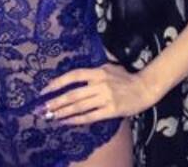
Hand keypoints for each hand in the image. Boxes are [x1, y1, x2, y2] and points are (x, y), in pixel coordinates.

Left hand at [37, 63, 158, 124]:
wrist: (145, 88)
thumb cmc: (126, 77)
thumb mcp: (109, 66)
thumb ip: (93, 70)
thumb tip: (75, 73)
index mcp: (98, 71)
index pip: (74, 75)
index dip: (58, 82)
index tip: (45, 90)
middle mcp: (100, 84)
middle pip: (73, 94)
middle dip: (56, 102)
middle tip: (42, 108)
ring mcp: (105, 98)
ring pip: (79, 106)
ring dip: (63, 112)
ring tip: (51, 116)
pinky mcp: (111, 110)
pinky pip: (90, 116)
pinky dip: (76, 120)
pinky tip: (66, 121)